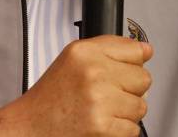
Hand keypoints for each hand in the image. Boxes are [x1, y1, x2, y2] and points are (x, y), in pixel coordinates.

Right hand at [0, 36, 152, 136]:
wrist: (32, 126)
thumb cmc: (53, 95)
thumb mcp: (73, 59)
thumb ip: (109, 49)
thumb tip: (146, 49)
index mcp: (84, 51)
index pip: (136, 50)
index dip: (131, 63)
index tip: (121, 70)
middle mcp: (92, 72)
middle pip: (143, 78)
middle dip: (129, 88)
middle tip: (107, 93)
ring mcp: (99, 99)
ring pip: (141, 105)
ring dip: (126, 112)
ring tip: (103, 109)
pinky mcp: (103, 126)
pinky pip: (134, 128)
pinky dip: (121, 130)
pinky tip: (101, 122)